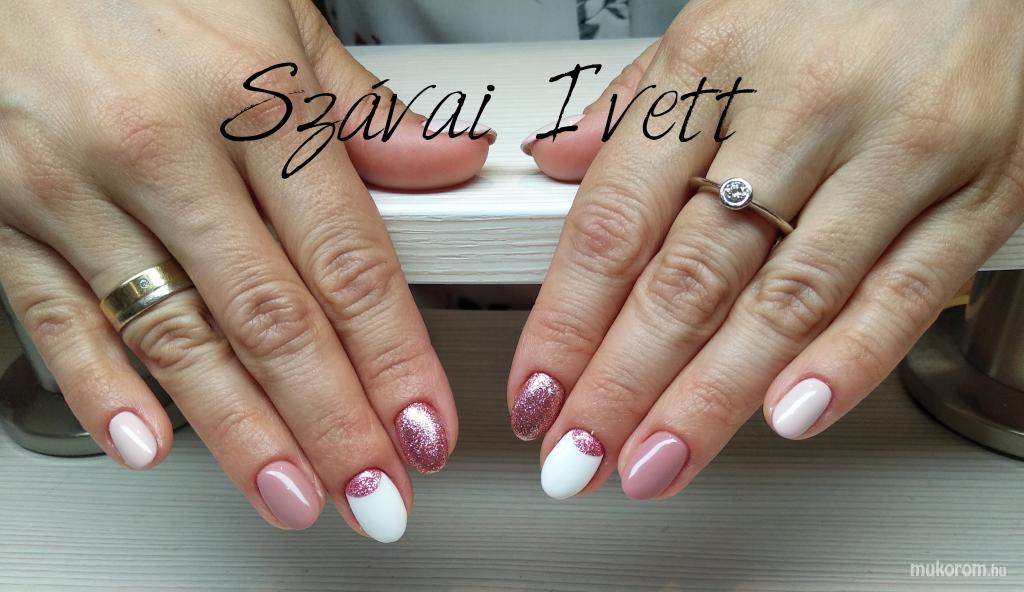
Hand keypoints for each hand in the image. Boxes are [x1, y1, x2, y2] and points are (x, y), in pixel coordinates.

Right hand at [0, 0, 491, 540]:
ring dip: (243, 433)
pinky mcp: (0, 211)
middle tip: (378, 497)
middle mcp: (159, 146)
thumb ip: (359, 107)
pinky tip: (152, 446)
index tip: (424, 426)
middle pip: (271, 317)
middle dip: (334, 424)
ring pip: (175, 336)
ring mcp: (71, 184)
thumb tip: (449, 157)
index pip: (346, 257)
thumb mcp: (271, 16)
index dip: (395, 356)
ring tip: (296, 496)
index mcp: (245, 96)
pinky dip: (103, 390)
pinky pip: (56, 317)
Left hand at [512, 0, 1022, 499]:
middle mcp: (797, 106)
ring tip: (656, 463)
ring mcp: (891, 151)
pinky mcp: (977, 190)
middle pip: (687, 276)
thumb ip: (641, 103)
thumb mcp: (724, 22)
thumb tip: (560, 159)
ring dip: (709, 400)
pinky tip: (787, 416)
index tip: (535, 393)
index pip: (613, 220)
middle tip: (579, 459)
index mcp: (714, 60)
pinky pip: (904, 292)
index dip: (565, 323)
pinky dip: (845, 362)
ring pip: (784, 300)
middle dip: (621, 386)